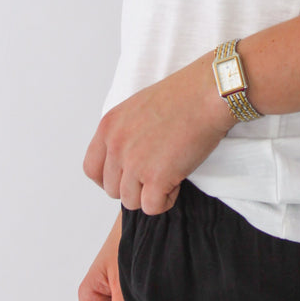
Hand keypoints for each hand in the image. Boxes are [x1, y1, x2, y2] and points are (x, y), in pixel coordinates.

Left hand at [82, 54, 233, 214]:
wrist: (208, 94)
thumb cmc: (183, 96)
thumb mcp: (137, 107)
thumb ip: (124, 133)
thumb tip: (125, 161)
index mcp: (108, 126)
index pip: (91, 168)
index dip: (109, 178)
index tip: (126, 178)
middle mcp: (116, 145)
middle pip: (112, 189)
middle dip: (134, 187)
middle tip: (157, 172)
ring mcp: (134, 162)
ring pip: (130, 201)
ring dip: (151, 194)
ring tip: (170, 173)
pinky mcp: (156, 177)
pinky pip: (152, 207)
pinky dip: (166, 200)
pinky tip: (178, 180)